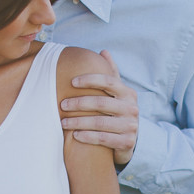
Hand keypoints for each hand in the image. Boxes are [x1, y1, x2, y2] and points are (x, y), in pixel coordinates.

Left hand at [60, 50, 138, 165]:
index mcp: (128, 93)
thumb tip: (104, 51)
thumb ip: (111, 73)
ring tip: (63, 122)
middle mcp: (132, 108)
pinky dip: (87, 136)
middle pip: (101, 102)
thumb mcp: (116, 93)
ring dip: (79, 122)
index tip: (72, 82)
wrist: (128, 141)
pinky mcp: (127, 142)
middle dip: (79, 103)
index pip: (108, 81)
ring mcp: (130, 126)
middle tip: (62, 104)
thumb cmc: (117, 112)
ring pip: (100, 122)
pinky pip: (103, 138)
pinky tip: (75, 135)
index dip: (90, 80)